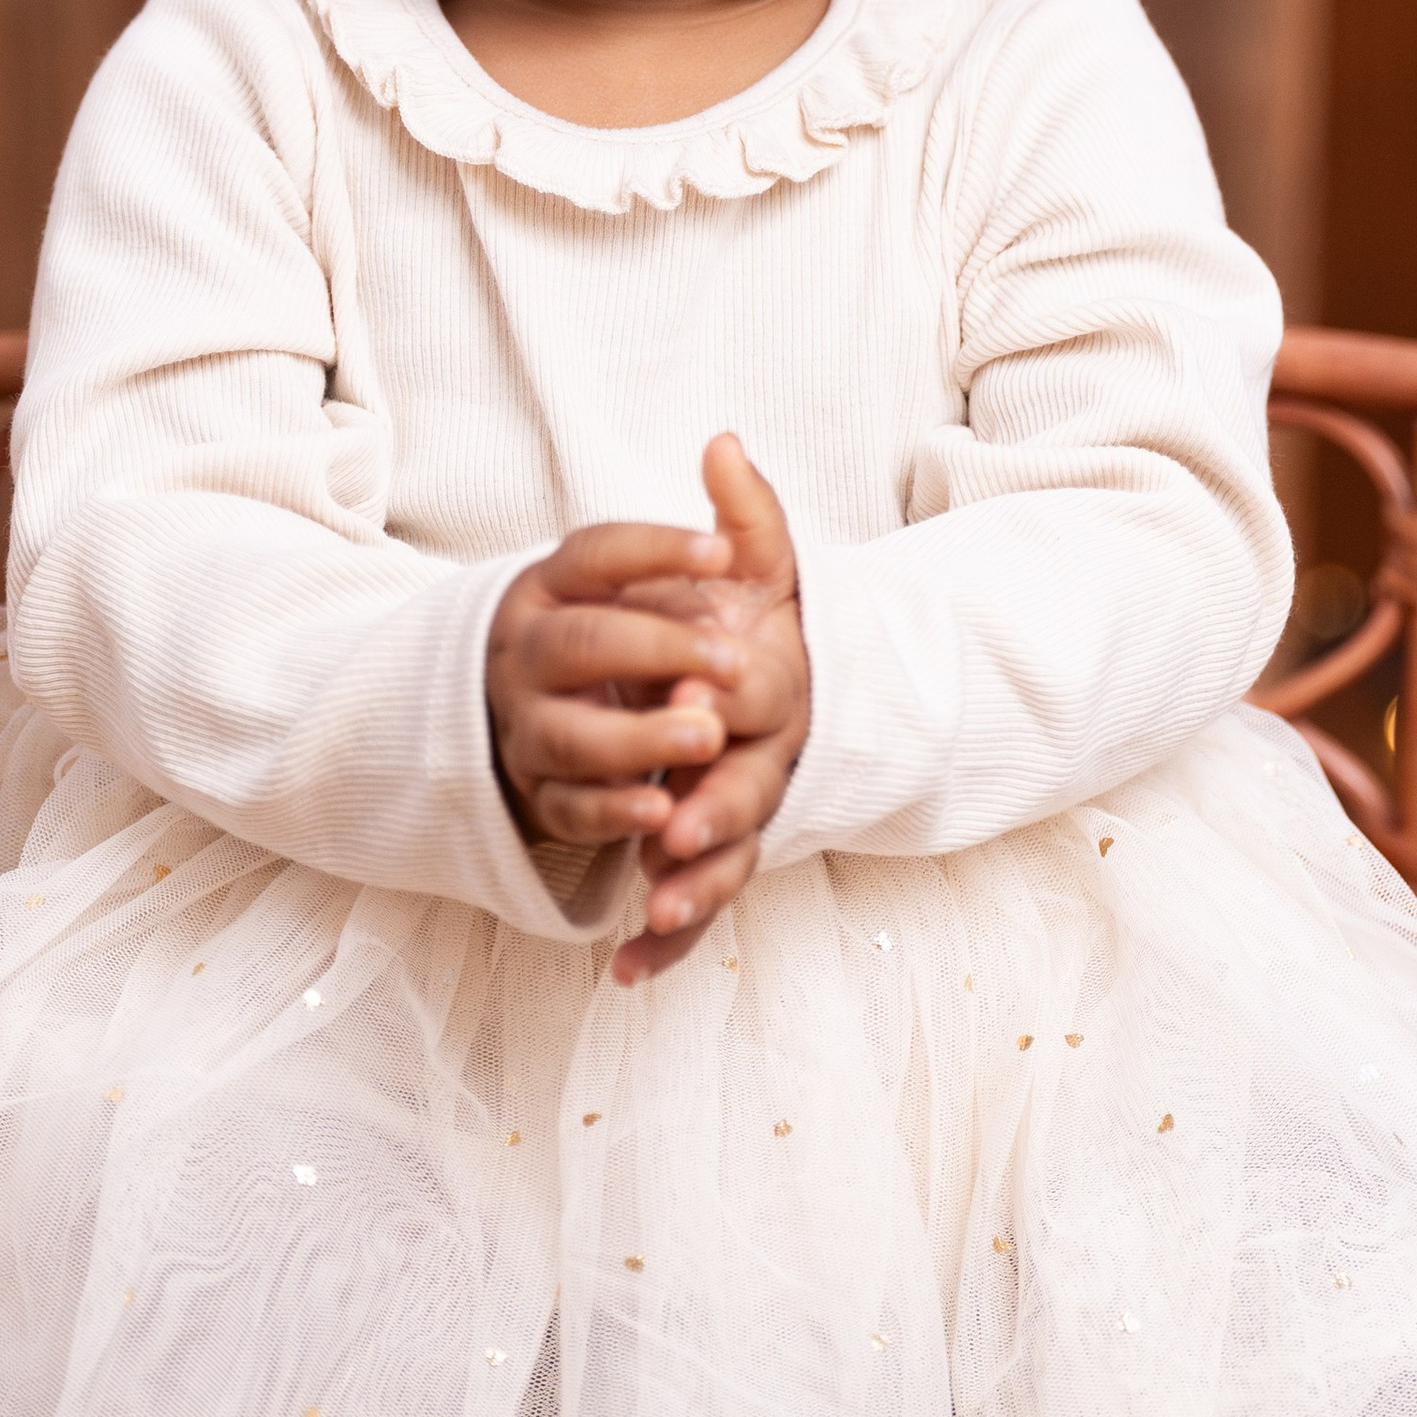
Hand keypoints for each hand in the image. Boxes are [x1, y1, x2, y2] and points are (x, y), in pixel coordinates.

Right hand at [485, 513, 743, 857]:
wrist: (574, 719)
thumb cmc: (650, 636)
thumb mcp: (698, 578)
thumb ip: (730, 518)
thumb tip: (727, 443)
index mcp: (556, 585)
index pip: (595, 553)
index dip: (654, 551)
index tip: (720, 552)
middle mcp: (529, 652)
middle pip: (581, 643)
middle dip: (658, 650)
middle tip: (734, 660)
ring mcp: (529, 724)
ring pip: (569, 733)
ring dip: (638, 737)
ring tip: (709, 735)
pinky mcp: (542, 792)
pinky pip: (566, 806)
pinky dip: (611, 812)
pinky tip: (662, 809)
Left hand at [613, 436, 808, 987]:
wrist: (791, 689)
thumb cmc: (765, 624)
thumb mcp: (764, 565)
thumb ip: (747, 516)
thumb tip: (720, 443)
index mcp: (777, 691)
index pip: (757, 700)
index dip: (720, 706)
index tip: (687, 714)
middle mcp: (765, 758)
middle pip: (746, 794)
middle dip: (709, 815)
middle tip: (668, 835)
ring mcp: (744, 812)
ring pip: (727, 861)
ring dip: (691, 893)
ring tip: (649, 915)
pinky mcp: (719, 853)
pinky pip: (700, 904)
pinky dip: (669, 943)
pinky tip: (625, 973)